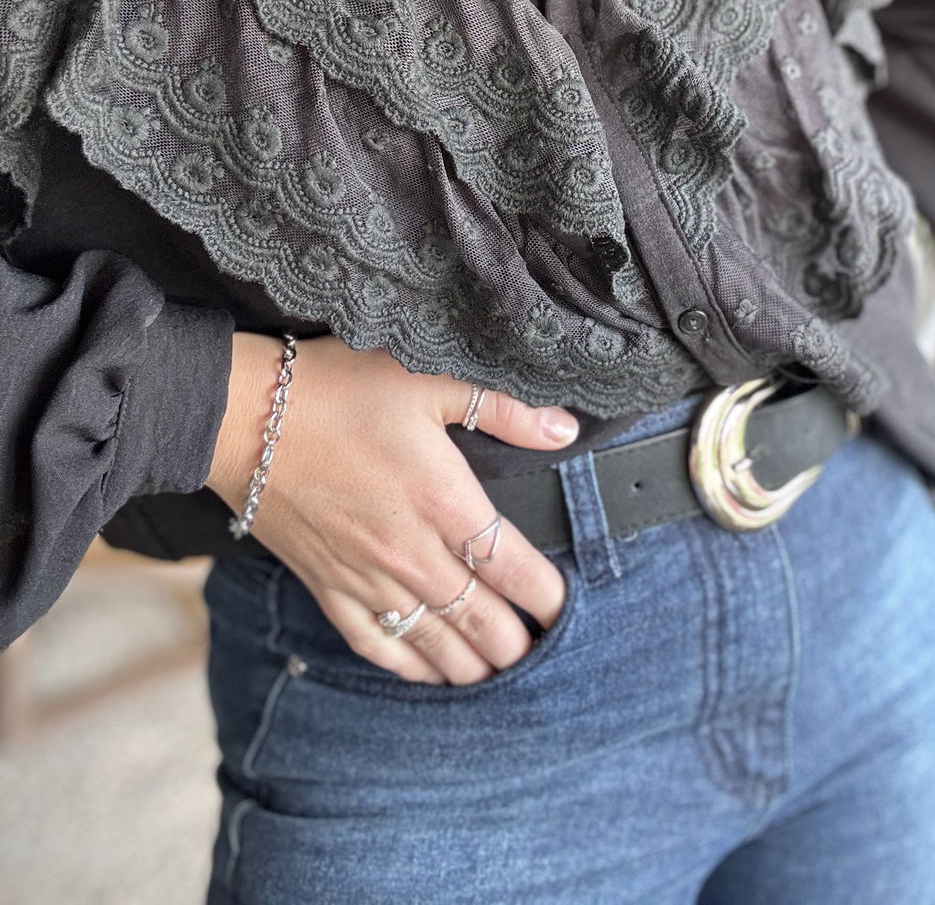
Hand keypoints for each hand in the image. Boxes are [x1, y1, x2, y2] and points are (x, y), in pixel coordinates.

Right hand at [205, 331, 579, 685]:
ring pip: (435, 644)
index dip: (549, 597)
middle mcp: (411, 552)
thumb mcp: (430, 380)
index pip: (515, 569)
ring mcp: (367, 577)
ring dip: (474, 665)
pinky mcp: (328, 587)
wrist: (246, 417)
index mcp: (445, 501)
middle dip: (519, 643)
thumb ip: (503, 410)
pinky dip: (410, 667)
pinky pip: (376, 645)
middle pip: (482, 622)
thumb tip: (564, 429)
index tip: (567, 607)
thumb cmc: (338, 389)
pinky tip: (432, 675)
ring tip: (503, 671)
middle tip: (545, 651)